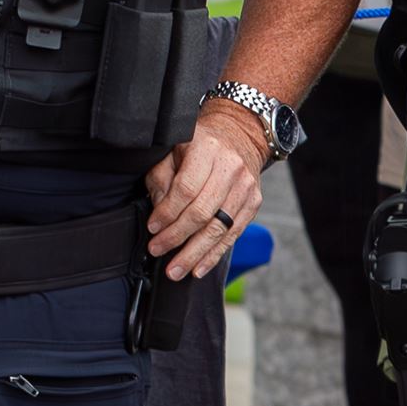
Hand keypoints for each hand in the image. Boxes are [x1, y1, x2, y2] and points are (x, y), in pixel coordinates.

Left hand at [144, 101, 267, 280]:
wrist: (238, 135)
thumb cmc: (198, 146)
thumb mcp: (172, 151)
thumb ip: (161, 180)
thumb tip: (160, 214)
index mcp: (207, 150)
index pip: (186, 189)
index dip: (167, 212)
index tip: (152, 227)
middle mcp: (230, 168)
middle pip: (203, 212)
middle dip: (177, 237)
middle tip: (157, 251)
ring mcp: (245, 187)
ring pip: (218, 228)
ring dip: (194, 254)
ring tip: (176, 270)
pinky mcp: (253, 203)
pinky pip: (232, 235)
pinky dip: (214, 254)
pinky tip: (198, 267)